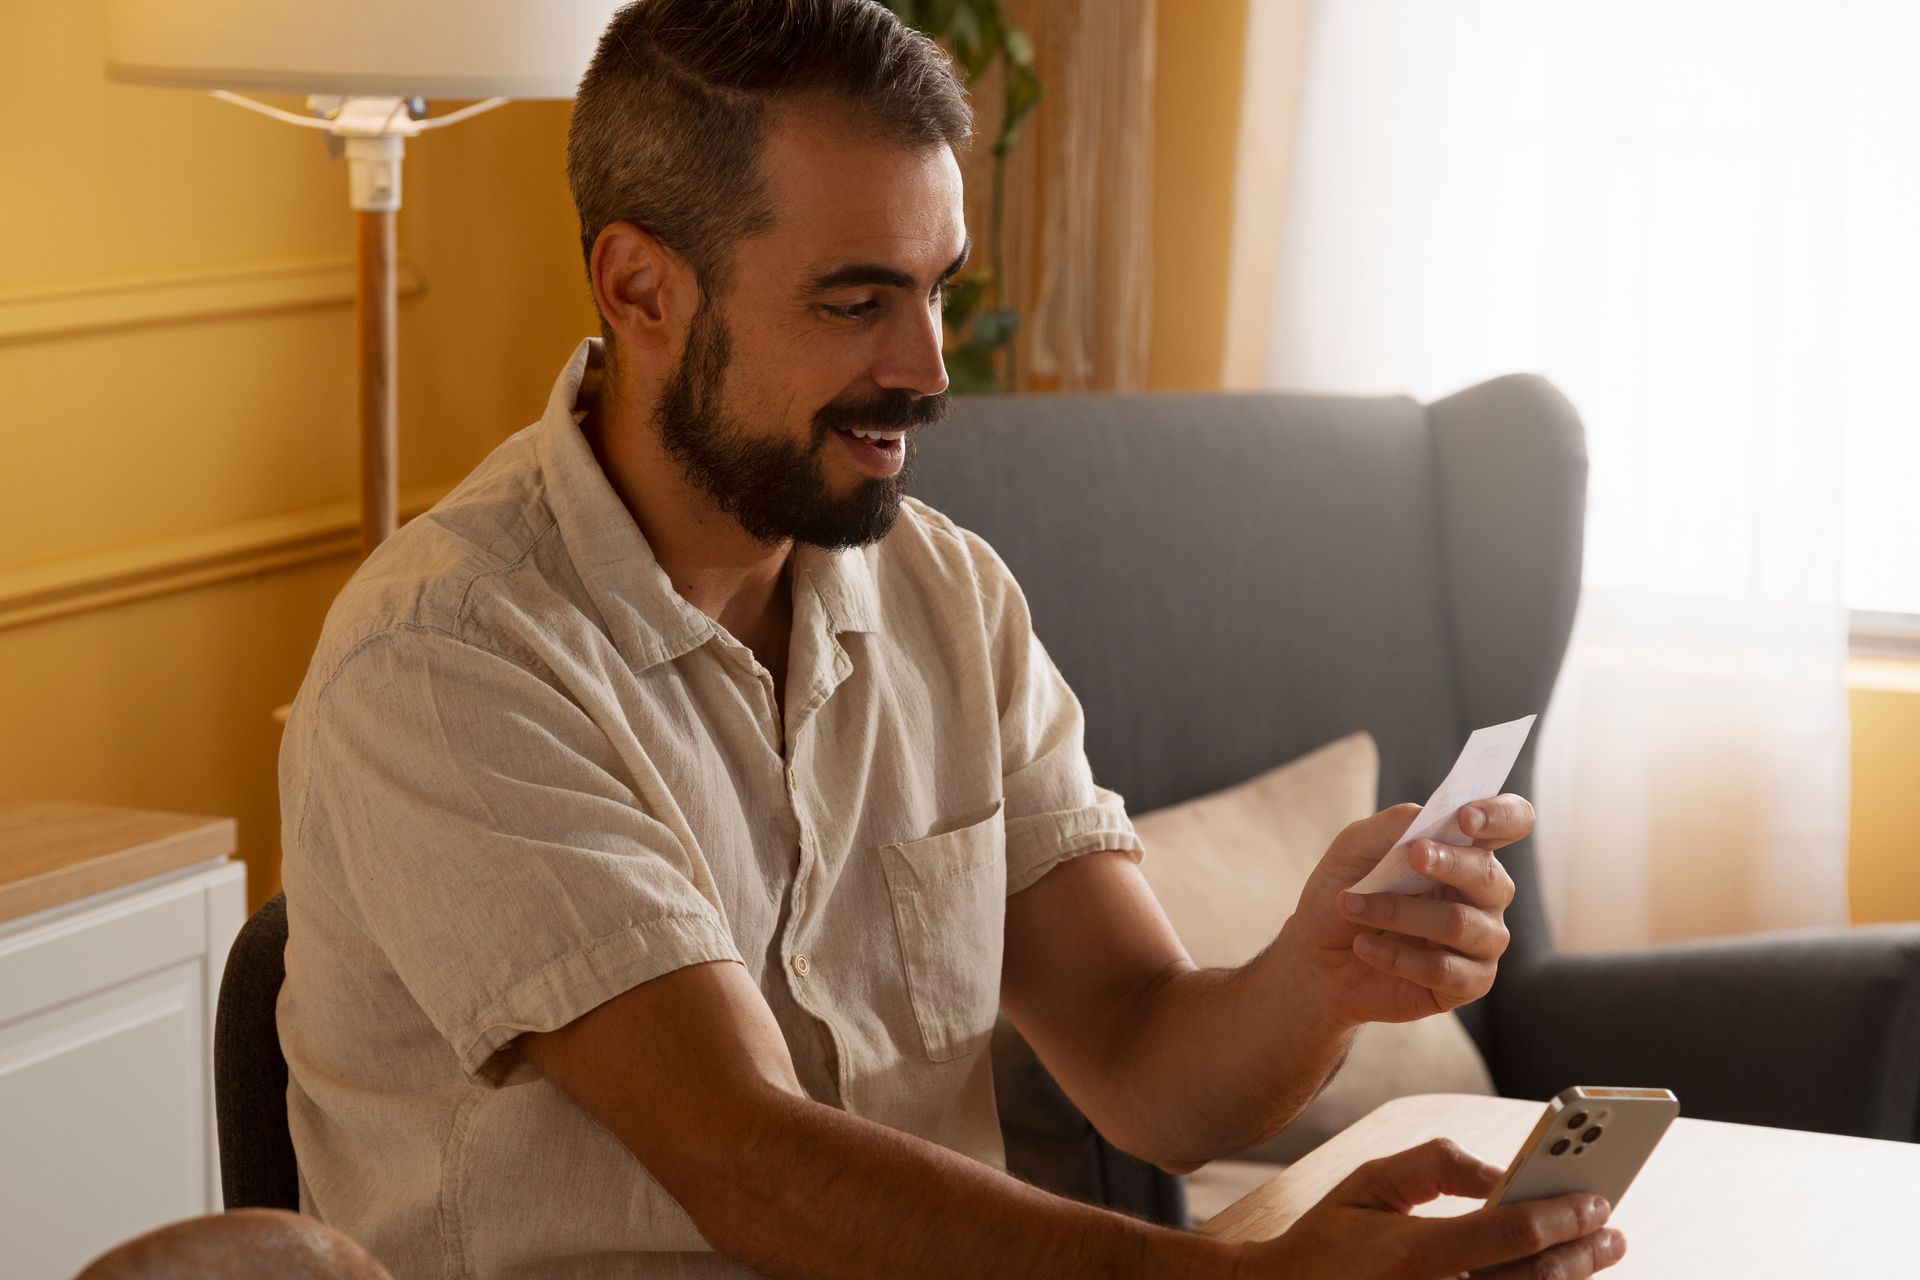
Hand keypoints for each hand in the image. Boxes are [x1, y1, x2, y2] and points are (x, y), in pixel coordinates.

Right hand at [1237, 1138, 1624, 1279]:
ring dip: (1572, 1279)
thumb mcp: (1371, 1182)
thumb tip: (1501, 1174)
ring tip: (1597, 1253)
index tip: (1598, 1198)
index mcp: (1414, 1254)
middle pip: (1535, 1279)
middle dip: (1582, 1251)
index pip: (1510, 1232)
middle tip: (1612, 1229)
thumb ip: (1437, 1165)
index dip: (1563, 1214)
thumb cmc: (1332, 1237)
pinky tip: (1555, 1278)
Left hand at [1280, 795, 1532, 1026]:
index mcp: (1465, 851)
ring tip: (1351, 906)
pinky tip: (1362, 946)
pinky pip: (1443, 969)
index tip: (1466, 817)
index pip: (1513, 822)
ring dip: (1398, 913)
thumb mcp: (1355, 847)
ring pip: (1459, 923)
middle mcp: (1484, 895)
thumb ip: (1395, 825)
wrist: (1315, 954)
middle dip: (1448, 863)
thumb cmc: (1344, 891)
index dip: (1500, 815)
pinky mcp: (1468, 983)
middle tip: (1412, 854)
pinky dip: (1396, 956)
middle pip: (1489, 876)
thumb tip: (1434, 815)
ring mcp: (1482, 941)